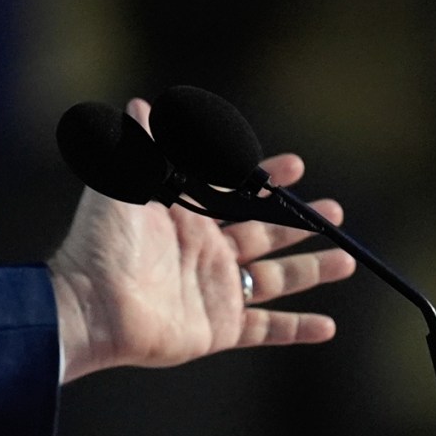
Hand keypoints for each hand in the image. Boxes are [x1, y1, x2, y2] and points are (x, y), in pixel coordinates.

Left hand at [49, 98, 355, 382]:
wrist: (89, 305)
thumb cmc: (100, 244)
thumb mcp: (119, 186)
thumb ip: (137, 148)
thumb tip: (138, 104)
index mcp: (185, 220)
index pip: (234, 193)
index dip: (265, 180)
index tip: (296, 167)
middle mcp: (205, 255)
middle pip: (264, 234)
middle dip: (300, 223)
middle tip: (335, 212)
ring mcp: (213, 293)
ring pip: (275, 280)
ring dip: (311, 270)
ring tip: (347, 261)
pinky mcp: (216, 330)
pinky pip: (265, 330)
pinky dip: (296, 329)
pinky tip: (328, 326)